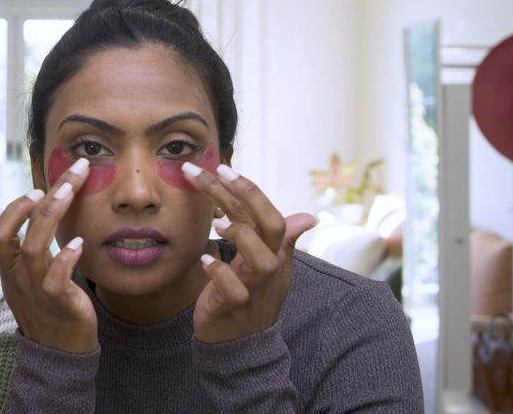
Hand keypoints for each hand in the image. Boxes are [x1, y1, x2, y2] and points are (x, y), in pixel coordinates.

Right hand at [0, 159, 97, 353]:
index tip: (37, 188)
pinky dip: (66, 259)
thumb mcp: (17, 280)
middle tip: (70, 175)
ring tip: (71, 194)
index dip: (14, 209)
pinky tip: (78, 243)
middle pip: (21, 233)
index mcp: (9, 268)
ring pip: (36, 251)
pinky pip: (56, 280)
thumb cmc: (42, 309)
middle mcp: (20, 277)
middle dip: (43, 200)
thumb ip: (4, 252)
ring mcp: (38, 291)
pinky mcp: (60, 304)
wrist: (58, 354)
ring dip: (52, 218)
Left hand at [181, 163, 317, 343]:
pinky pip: (233, 289)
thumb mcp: (269, 267)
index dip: (249, 190)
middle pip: (269, 227)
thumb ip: (281, 239)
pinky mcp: (233, 307)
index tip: (222, 167)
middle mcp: (270, 269)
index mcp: (275, 254)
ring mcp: (254, 289)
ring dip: (241, 236)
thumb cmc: (251, 299)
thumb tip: (308, 218)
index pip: (271, 215)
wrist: (240, 345)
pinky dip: (219, 272)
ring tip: (217, 226)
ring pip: (262, 261)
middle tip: (212, 172)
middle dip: (244, 195)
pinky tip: (204, 260)